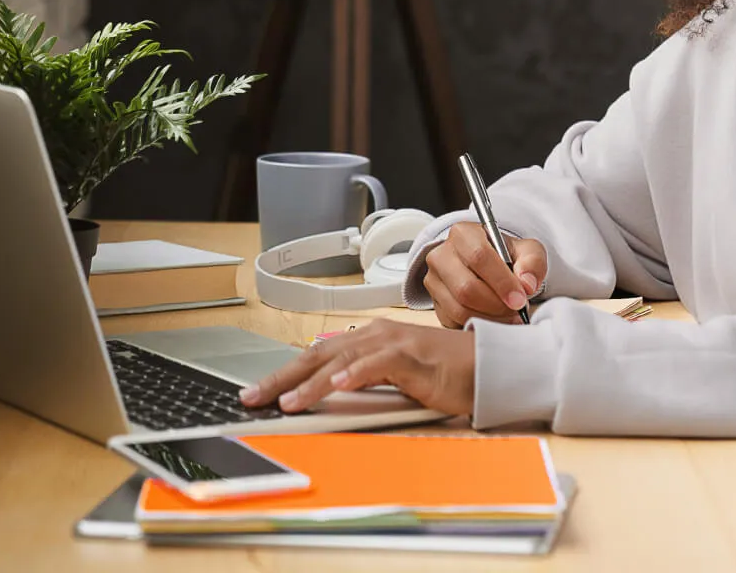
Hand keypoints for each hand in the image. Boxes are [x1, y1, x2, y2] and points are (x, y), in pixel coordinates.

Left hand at [239, 319, 475, 415]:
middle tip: (252, 396)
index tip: (259, 392)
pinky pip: (377, 364)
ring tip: (286, 400)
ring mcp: (393, 344)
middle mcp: (376, 335)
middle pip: (319, 355)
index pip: (317, 356)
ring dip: (311, 382)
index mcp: (369, 338)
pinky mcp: (411, 357)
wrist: (483, 365)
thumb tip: (329, 391)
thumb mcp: (393, 377)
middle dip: (282, 377)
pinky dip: (355, 375)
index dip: (285, 373)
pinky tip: (337, 386)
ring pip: (341, 361)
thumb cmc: (443, 372)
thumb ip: (363, 378)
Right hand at [423, 222, 546, 328]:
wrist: (490, 266)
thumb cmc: (507, 256)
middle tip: (517, 310)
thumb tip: (527, 284)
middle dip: (496, 305)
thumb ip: (532, 263)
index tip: (520, 299)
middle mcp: (441, 255)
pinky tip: (495, 319)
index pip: (479, 257)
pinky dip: (479, 325)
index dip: (502, 282)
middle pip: (466, 288)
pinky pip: (455, 322)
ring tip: (510, 315)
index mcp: (463, 234)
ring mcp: (434, 281)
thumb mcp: (527, 251)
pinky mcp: (435, 304)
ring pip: (459, 309)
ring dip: (490, 318)